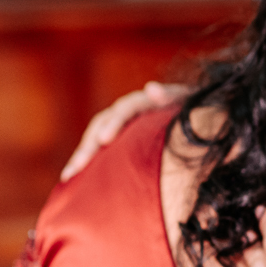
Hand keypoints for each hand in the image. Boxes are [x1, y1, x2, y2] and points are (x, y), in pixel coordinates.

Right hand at [60, 81, 189, 180]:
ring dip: (82, 155)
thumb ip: (170, 95)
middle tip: (76, 167)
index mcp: (144, 101)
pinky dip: (88, 161)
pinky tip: (75, 179)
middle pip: (102, 124)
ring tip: (69, 176)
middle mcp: (128, 110)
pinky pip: (100, 149)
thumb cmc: (194, 111)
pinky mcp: (120, 139)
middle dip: (88, 146)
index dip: (113, 123)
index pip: (124, 109)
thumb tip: (151, 87)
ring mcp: (122, 124)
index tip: (104, 140)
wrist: (197, 115)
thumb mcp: (186, 102)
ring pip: (96, 136)